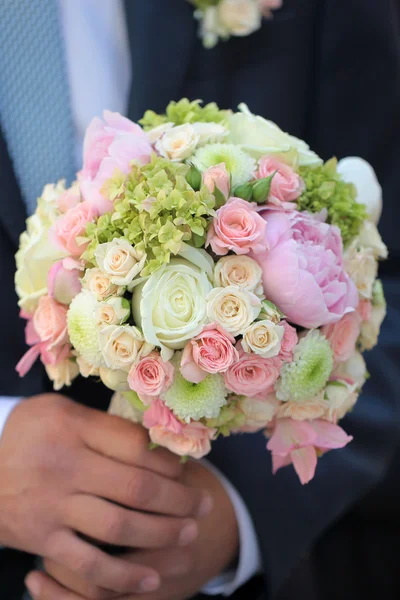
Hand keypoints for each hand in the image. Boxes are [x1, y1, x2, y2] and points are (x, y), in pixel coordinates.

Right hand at [0, 394, 212, 594]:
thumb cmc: (32, 435)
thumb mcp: (62, 411)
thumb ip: (105, 425)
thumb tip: (157, 443)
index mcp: (74, 429)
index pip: (135, 447)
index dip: (169, 461)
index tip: (187, 470)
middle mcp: (66, 468)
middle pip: (136, 488)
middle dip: (179, 500)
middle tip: (203, 506)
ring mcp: (54, 507)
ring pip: (120, 528)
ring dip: (161, 535)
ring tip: (188, 535)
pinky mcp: (43, 541)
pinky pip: (88, 566)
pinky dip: (123, 577)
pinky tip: (150, 579)